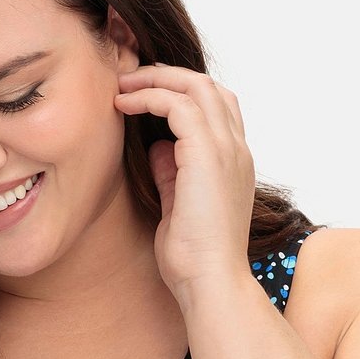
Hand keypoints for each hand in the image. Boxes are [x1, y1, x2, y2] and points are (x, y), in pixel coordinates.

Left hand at [114, 63, 256, 305]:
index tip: (146, 97)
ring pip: (196, 86)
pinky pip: (177, 104)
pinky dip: (149, 97)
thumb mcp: (179, 208)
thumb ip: (172, 174)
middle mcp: (236, 150)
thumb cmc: (194, 260)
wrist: (211, 283)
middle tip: (131, 79)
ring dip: (156, 79)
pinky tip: (123, 105)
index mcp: (234, 163)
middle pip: (209, 86)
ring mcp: (227, 149)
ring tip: (124, 85)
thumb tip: (158, 148)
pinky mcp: (207, 154)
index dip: (182, 93)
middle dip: (168, 76)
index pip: (217, 108)